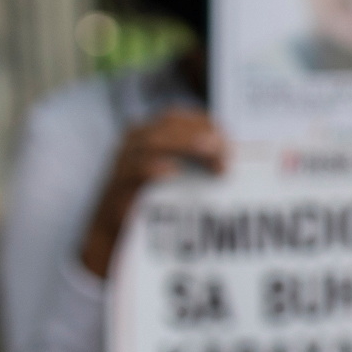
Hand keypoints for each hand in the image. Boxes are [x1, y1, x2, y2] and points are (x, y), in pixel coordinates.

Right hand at [78, 110, 225, 279]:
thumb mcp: (179, 177)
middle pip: (168, 125)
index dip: (205, 123)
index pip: (179, 117)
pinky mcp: (117, 186)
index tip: (229, 138)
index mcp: (150, 133)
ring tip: (211, 153)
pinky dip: (153, 168)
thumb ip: (200, 162)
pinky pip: (133, 171)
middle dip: (199, 134)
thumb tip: (235, 158)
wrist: (118, 234)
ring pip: (151, 142)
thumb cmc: (155, 201)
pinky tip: (173, 172)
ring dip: (184, 144)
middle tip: (225, 150)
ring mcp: (123, 162)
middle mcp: (134, 141)